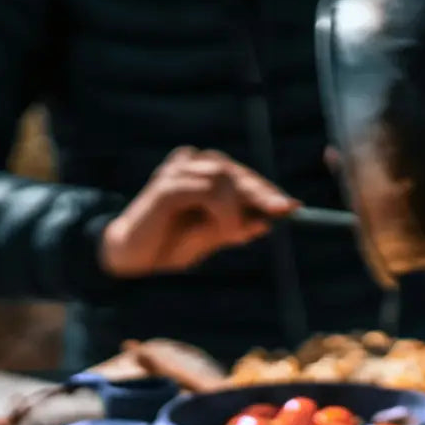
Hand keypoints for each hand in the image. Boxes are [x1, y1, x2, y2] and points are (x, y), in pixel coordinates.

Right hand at [100, 147, 298, 277]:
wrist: (131, 260)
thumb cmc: (169, 248)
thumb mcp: (210, 239)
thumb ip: (235, 228)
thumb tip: (266, 223)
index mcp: (201, 173)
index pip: (241, 176)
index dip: (267, 191)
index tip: (293, 207)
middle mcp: (190, 164)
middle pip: (236, 172)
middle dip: (261, 195)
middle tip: (283, 211)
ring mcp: (177, 172)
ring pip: (224, 177)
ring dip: (238, 208)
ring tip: (233, 234)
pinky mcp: (168, 186)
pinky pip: (207, 191)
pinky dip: (223, 211)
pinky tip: (224, 230)